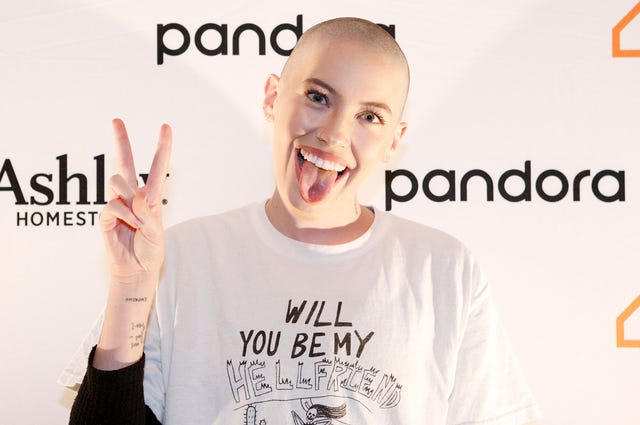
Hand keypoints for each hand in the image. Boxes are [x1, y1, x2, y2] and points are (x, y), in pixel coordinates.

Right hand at [99, 118, 171, 280]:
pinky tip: (127, 225)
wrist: (136, 270)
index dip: (162, 147)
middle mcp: (133, 196)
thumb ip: (148, 212)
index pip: (157, 168)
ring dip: (129, 198)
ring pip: (117, 181)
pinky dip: (122, 215)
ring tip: (136, 220)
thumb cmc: (150, 250)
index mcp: (151, 197)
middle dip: (121, 141)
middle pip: (126, 163)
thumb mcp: (156, 232)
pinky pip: (111, 205)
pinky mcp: (105, 216)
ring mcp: (118, 204)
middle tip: (116, 120)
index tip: (165, 127)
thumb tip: (137, 193)